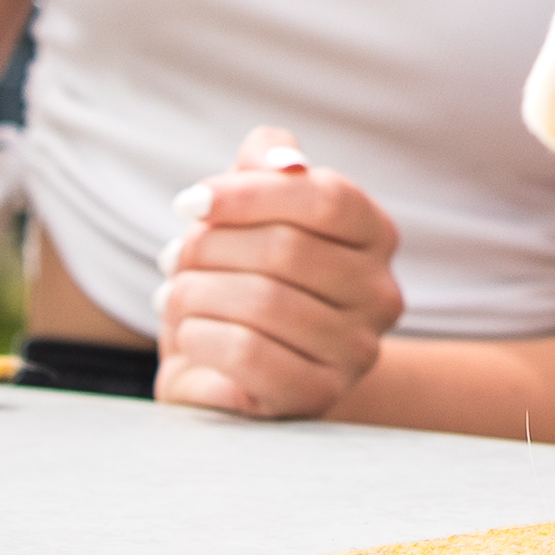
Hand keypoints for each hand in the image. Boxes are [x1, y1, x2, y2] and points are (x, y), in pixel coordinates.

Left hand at [153, 128, 406, 419]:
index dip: (248, 194)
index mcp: (376, 235)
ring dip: (195, 294)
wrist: (238, 369)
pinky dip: (199, 336)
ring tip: (176, 296)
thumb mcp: (251, 205)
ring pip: (263, 302)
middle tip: (173, 259)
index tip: (189, 203)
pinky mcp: (317, 396)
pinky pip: (247, 353)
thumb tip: (283, 158)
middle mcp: (381, 294)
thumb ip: (267, 160)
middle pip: (288, 249)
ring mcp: (356, 351)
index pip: (326, 198)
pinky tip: (190, 334)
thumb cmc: (244, 273)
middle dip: (210, 248)